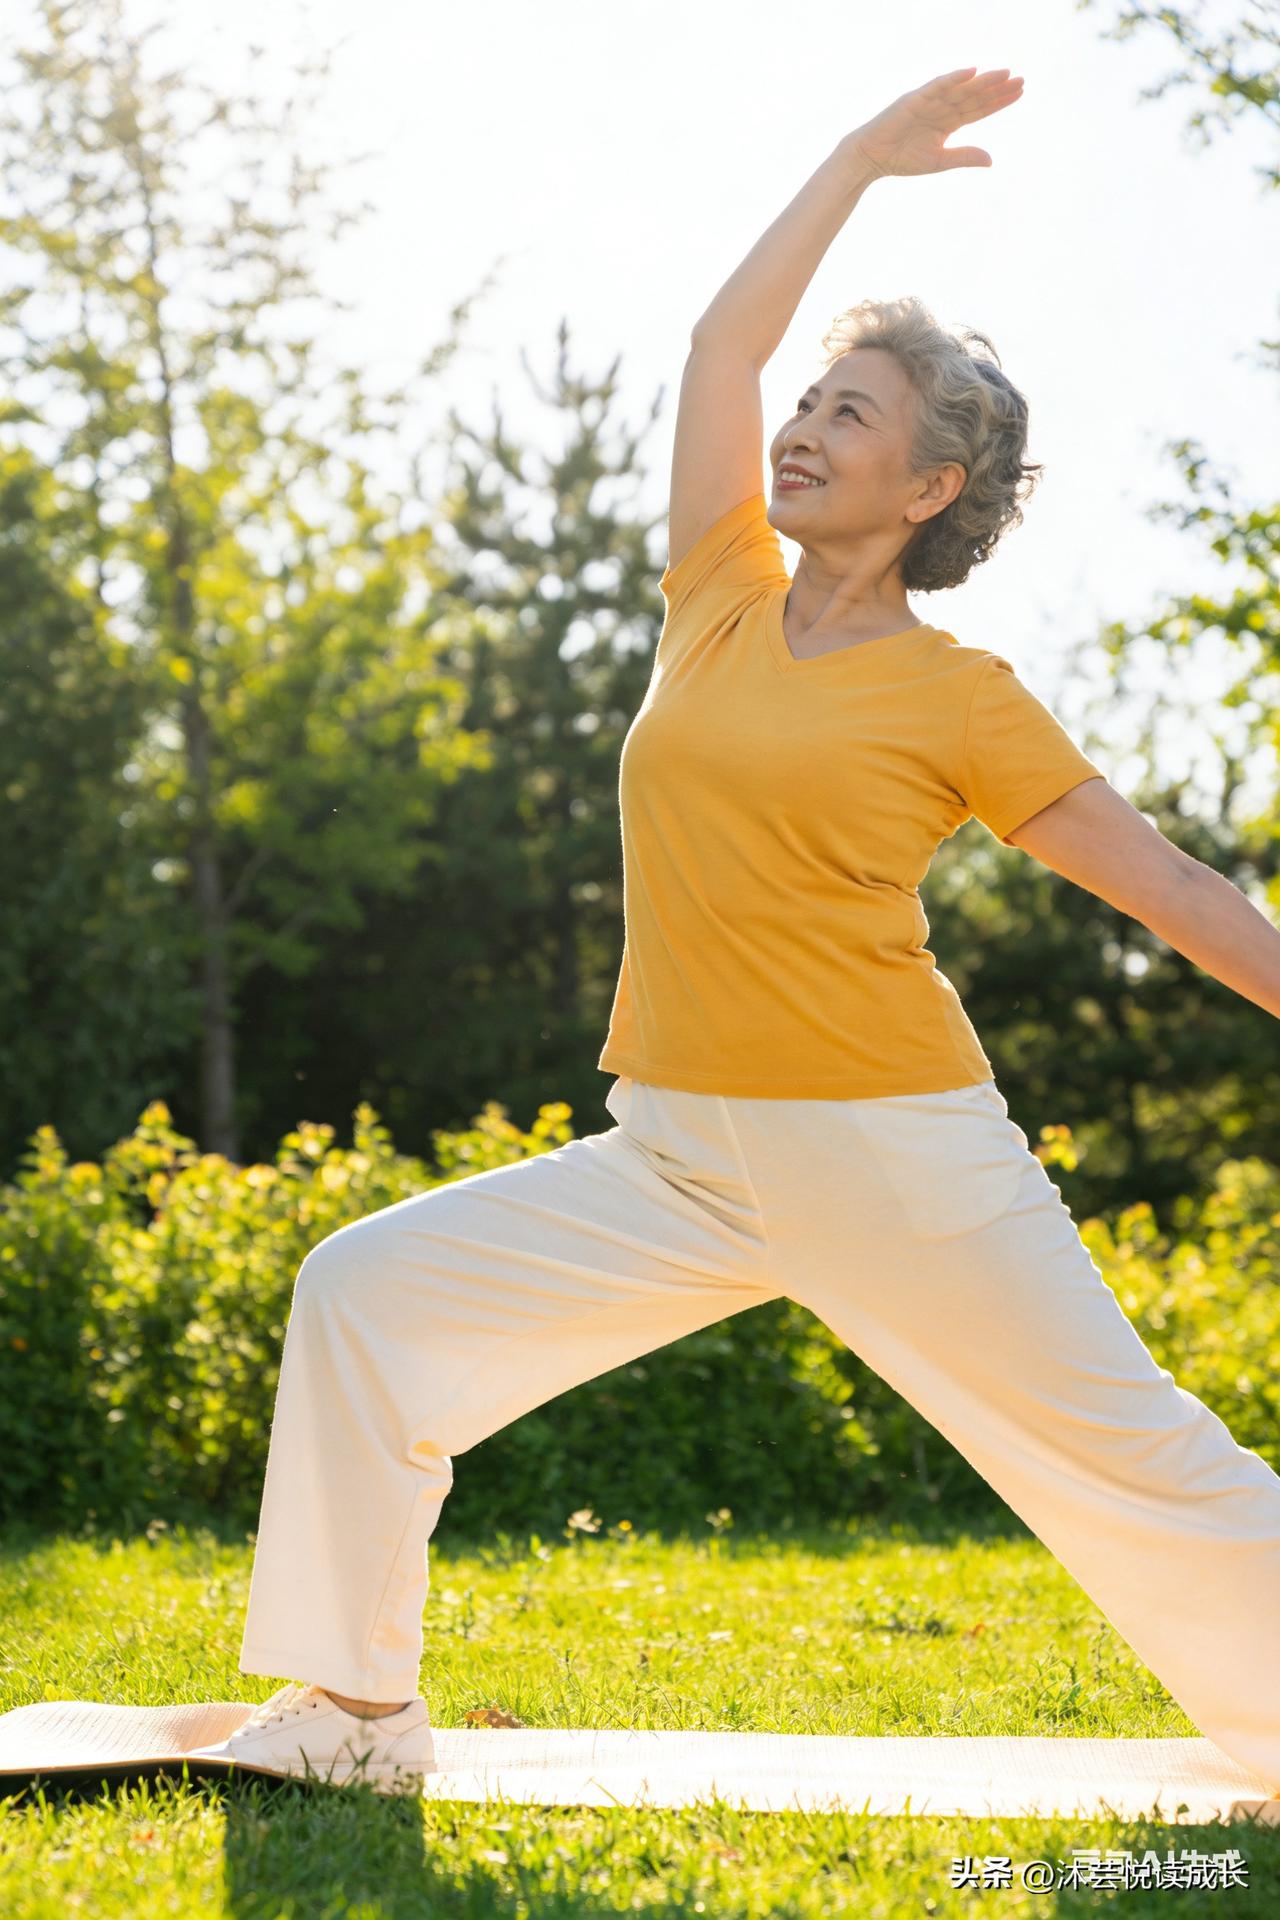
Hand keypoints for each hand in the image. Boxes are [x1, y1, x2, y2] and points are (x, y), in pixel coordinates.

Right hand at [847, 66, 1023, 178]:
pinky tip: (972, 72)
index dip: (998, 101)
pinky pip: (938, 86)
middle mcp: (942, 107)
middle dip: (997, 88)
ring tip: (1005, 74)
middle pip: (975, 96)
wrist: (872, 158)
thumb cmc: (902, 160)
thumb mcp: (939, 161)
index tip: (1020, 93)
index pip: (979, 109)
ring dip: (983, 81)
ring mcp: (930, 101)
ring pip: (961, 89)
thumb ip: (964, 156)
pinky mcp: (915, 98)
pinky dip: (954, 78)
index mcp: (948, 122)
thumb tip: (991, 160)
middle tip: (1021, 80)